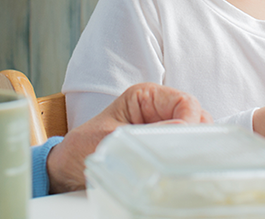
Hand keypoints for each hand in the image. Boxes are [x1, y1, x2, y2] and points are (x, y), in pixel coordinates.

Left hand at [46, 83, 210, 192]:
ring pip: (195, 132)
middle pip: (196, 116)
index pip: (184, 103)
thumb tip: (182, 131)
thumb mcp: (114, 138)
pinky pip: (185, 147)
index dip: (191, 121)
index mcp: (146, 96)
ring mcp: (162, 127)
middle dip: (197, 134)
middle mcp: (158, 108)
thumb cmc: (83, 147)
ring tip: (185, 163)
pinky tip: (181, 167)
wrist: (67, 168)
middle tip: (192, 156)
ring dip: (193, 146)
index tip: (187, 143)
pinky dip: (187, 156)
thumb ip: (148, 133)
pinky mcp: (161, 145)